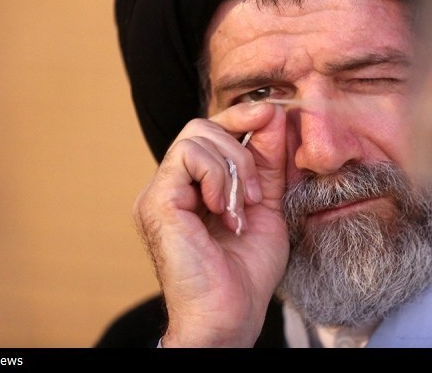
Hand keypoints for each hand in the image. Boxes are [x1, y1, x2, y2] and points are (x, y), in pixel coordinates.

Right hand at [132, 101, 289, 346]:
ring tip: (241, 208)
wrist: (229, 317)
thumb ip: (267, 163)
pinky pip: (188, 156)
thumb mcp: (266, 205)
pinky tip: (225, 212)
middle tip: (254, 191)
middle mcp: (172, 186)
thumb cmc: (245, 273)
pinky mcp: (156, 202)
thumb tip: (274, 116)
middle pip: (202, 125)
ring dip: (233, 167)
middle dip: (241, 143)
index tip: (273, 114)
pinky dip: (216, 176)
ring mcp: (160, 192)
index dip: (242, 116)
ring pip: (196, 135)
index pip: (212, 131)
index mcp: (194, 186)